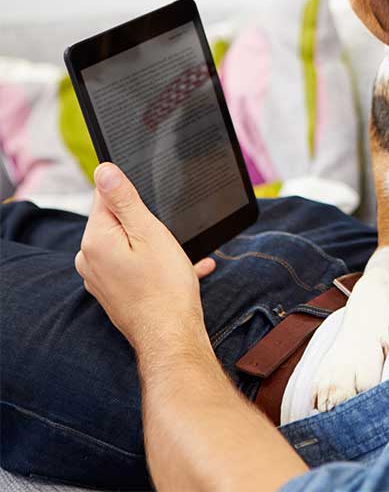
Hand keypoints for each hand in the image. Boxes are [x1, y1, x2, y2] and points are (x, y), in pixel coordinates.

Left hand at [75, 163, 215, 353]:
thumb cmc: (165, 286)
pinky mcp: (112, 292)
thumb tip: (103, 170)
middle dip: (145, 224)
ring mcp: (99, 278)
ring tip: (179, 259)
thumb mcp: (150, 233)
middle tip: (169, 238)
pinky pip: (132, 267)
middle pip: (117, 222)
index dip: (134, 197)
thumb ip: (124, 199)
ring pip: (128, 245)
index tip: (154, 207)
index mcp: (95, 239)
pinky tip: (182, 271)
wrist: (170, 334)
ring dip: (154, 245)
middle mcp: (89, 258)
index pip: (106, 197)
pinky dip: (155, 265)